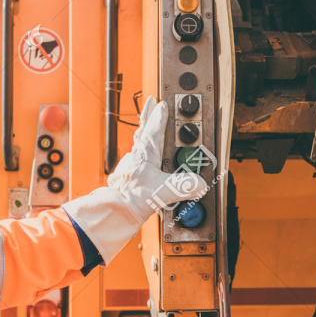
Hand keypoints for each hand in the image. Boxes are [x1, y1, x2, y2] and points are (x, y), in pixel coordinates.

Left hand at [108, 95, 207, 220]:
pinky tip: (144, 159)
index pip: (154, 129)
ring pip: (138, 144)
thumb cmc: (134, 199)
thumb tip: (200, 184)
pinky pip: (136, 159)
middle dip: (148, 117)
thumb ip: (184, 186)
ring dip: (144, 133)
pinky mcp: (128, 178)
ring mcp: (131, 167)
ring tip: (147, 125)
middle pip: (143, 131)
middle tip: (151, 103)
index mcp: (146, 154)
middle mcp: (137, 157)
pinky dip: (141, 154)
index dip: (159, 116)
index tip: (162, 104)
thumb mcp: (165, 191)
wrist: (115, 212)